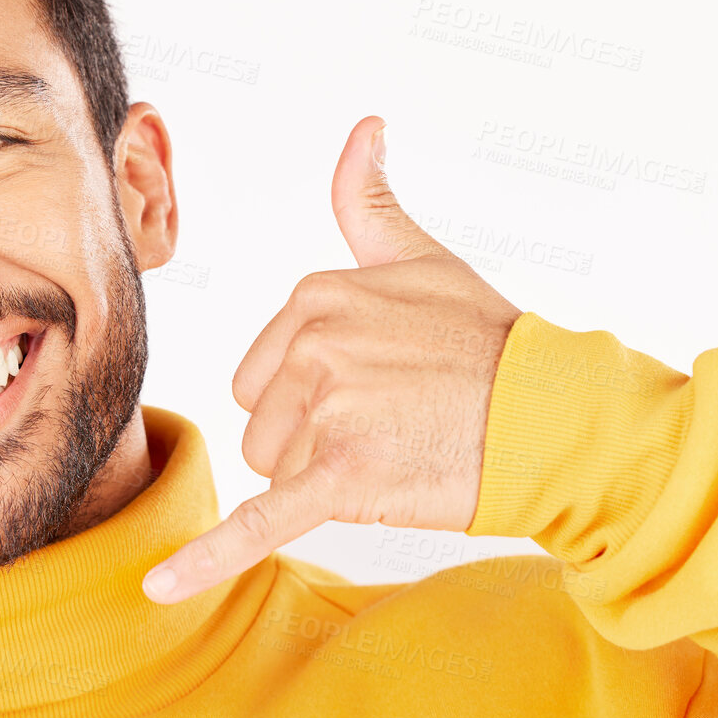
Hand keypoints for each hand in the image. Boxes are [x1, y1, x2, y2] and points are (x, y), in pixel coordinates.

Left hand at [141, 117, 522, 603]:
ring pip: (274, 472)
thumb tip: (363, 129)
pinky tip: (159, 588)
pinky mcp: (340, 478)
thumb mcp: (423, 259)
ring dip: (326, 479)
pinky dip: (206, 561)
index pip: (265, 373)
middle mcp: (313, 343)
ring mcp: (327, 410)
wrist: (558, 418)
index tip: (383, 388)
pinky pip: (257, 523)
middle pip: (262, 424)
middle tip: (395, 425)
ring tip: (398, 452)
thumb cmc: (491, 343)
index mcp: (315, 294)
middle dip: (315, 440)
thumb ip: (370, 202)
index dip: (319, 396)